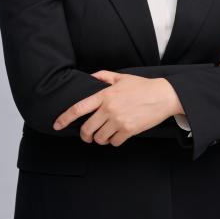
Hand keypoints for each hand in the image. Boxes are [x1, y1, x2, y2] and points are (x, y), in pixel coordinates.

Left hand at [53, 71, 178, 146]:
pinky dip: (113, 141)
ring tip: (105, 134)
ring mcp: (119, 121)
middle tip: (87, 135)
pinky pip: (114, 142)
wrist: (163, 96)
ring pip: (100, 138)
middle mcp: (109, 109)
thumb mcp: (122, 77)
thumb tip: (91, 76)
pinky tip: (117, 135)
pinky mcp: (129, 130)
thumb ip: (104, 76)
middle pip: (87, 129)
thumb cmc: (142, 86)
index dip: (64, 118)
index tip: (56, 125)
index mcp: (105, 95)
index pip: (79, 109)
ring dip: (100, 139)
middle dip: (85, 135)